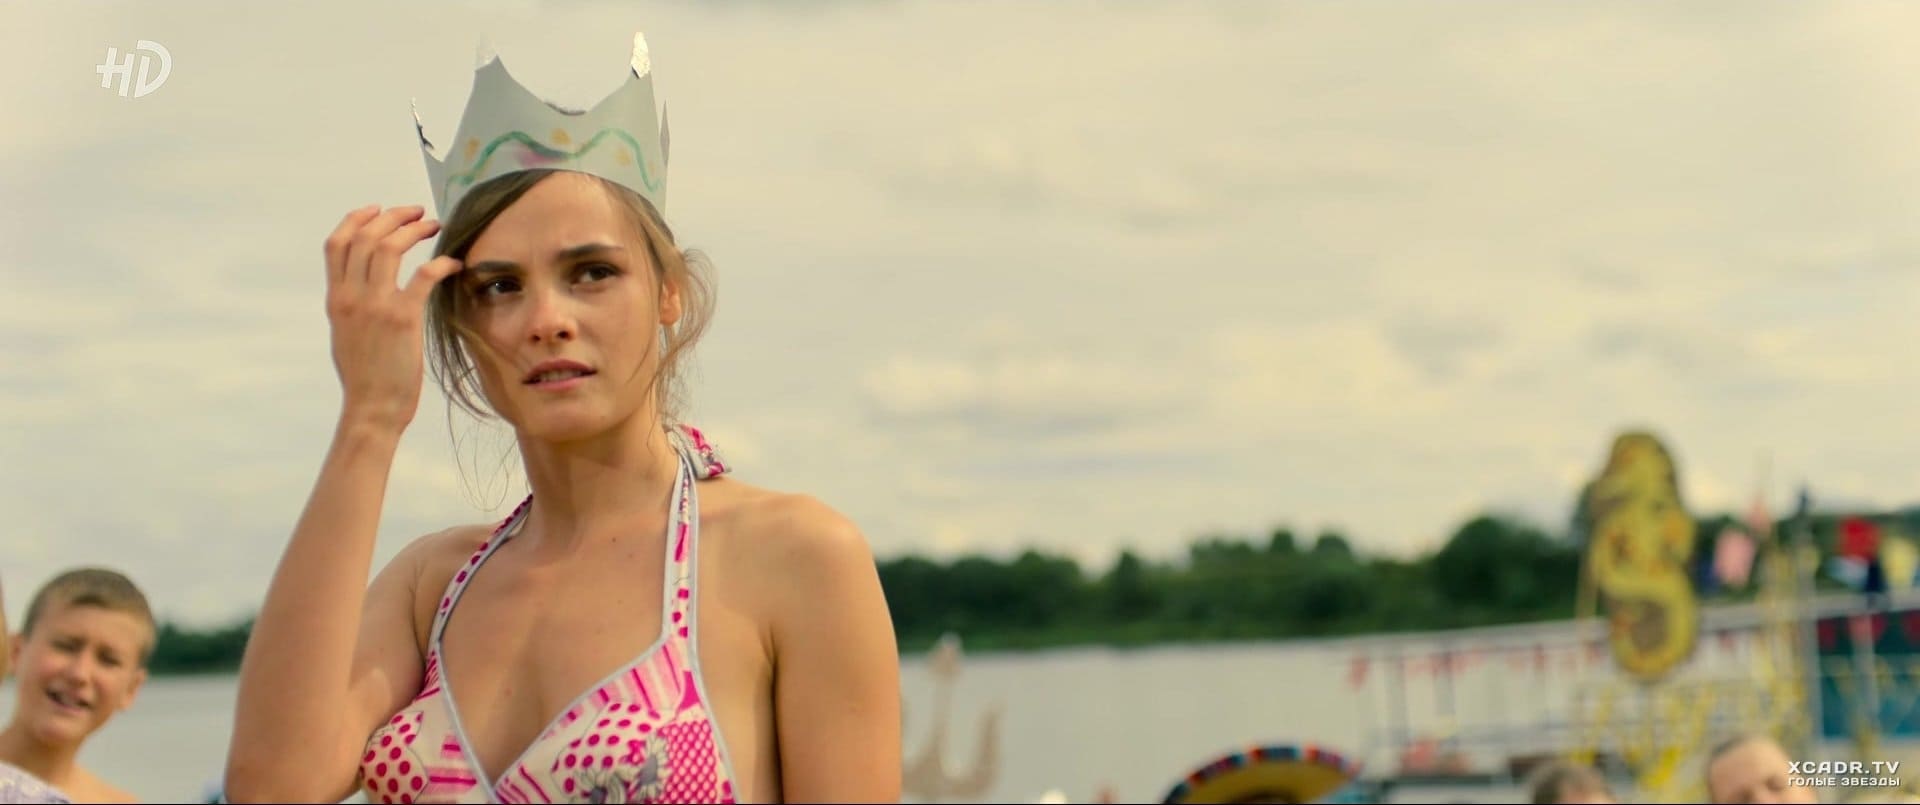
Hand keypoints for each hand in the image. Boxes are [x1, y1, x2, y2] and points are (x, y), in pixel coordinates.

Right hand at [322, 205, 463, 432]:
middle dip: (393, 216)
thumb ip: (350, 305)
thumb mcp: (345, 333)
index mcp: (336, 299)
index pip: (336, 244)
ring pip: (390, 247)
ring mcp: (376, 306)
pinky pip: (424, 275)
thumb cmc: (365, 376)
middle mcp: (351, 297)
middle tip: (417, 212)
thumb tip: (360, 285)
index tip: (377, 210)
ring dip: (415, 229)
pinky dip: (441, 263)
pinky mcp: (403, 319)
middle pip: (366, 236)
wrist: (372, 407)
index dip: (357, 219)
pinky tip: (454, 264)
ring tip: (435, 226)